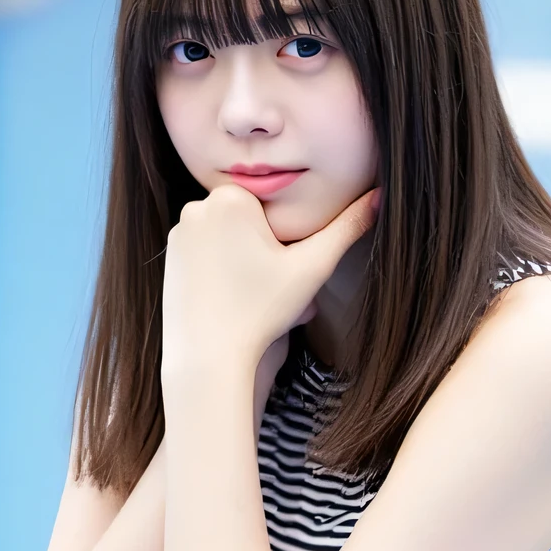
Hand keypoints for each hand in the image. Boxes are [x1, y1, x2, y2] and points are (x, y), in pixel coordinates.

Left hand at [160, 182, 380, 381]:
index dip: (284, 242)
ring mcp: (179, 231)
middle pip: (250, 223)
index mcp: (232, 197)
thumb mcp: (311, 269)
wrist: (208, 355)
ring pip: (229, 240)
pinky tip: (225, 299)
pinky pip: (206, 255)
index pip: (273, 210)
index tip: (278, 273)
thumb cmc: (260, 312)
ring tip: (244, 296)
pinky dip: (219, 273)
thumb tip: (381, 196)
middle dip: (263, 251)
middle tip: (264, 289)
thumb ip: (347, 229)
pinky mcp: (169, 256)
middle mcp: (198, 205)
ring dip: (242, 261)